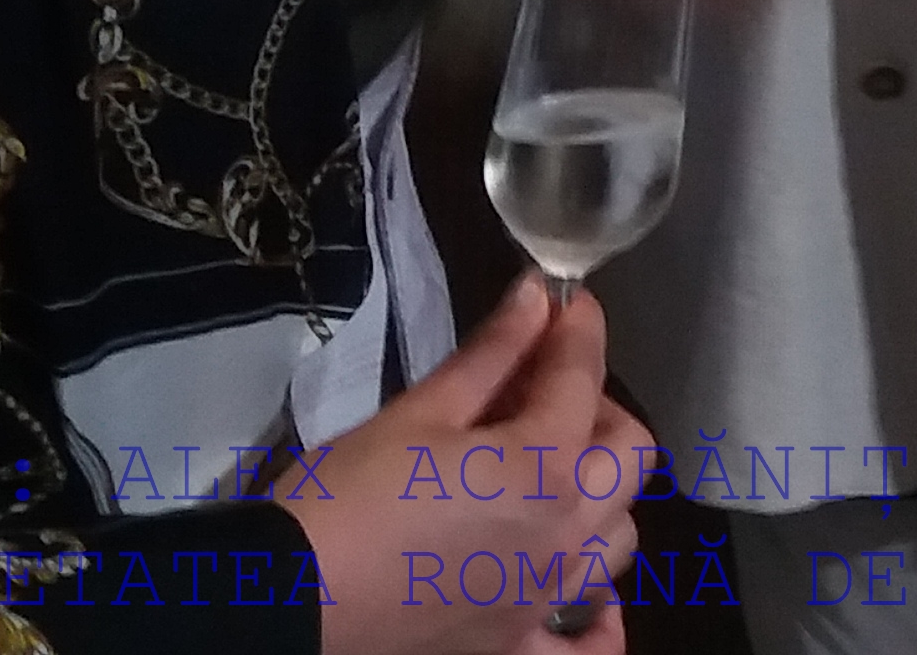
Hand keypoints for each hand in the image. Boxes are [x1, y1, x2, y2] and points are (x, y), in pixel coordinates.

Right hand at [293, 277, 649, 653]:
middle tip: (542, 390)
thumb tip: (539, 296)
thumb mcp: (417, 413)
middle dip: (598, 407)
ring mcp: (547, 598)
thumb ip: (491, 354)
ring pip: (618, 537)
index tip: (567, 303)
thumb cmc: (347, 496)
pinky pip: (588, 644)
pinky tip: (575, 590)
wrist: (288, 602)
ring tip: (547, 474)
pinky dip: (597, 619)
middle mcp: (567, 536)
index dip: (578, 329)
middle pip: (628, 457)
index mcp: (544, 468)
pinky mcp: (515, 646)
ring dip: (601, 495)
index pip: (582, 377)